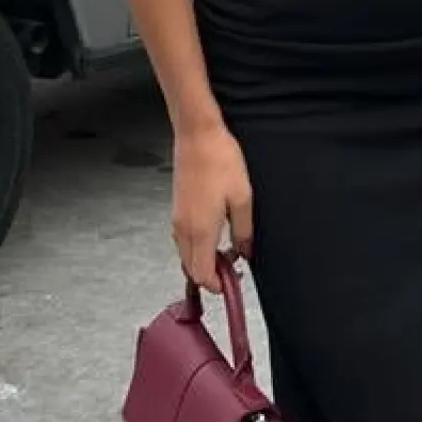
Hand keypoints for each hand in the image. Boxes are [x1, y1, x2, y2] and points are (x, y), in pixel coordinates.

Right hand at [171, 123, 252, 291]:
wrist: (197, 135)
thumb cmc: (220, 160)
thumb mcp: (243, 198)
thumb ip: (244, 231)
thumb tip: (244, 252)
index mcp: (201, 231)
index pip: (202, 274)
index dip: (217, 286)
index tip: (232, 283)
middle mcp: (183, 229)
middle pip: (191, 268)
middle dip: (210, 276)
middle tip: (232, 269)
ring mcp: (177, 219)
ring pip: (186, 254)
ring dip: (203, 260)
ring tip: (227, 250)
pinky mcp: (176, 208)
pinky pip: (183, 239)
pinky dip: (197, 246)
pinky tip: (214, 234)